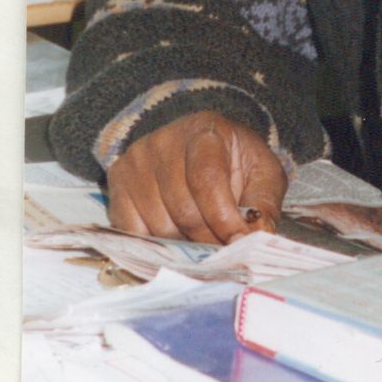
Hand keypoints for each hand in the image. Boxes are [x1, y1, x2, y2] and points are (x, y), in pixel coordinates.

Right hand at [106, 110, 287, 245]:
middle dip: (207, 238)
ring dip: (183, 245)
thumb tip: (258, 236)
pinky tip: (174, 239)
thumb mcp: (262, 174)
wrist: (199, 145)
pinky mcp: (118, 180)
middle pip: (182, 208)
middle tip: (222, 249)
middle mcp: (164, 141)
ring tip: (200, 239)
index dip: (223, 218)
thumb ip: (263, 203)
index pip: (207, 180)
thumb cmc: (234, 162)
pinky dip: (155, 246)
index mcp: (205, 131)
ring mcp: (137, 160)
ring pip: (158, 225)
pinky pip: (132, 231)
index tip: (238, 244)